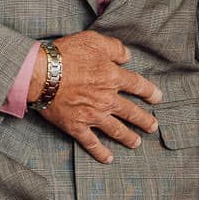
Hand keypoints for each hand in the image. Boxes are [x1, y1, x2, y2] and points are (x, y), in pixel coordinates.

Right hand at [35, 31, 160, 163]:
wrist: (41, 74)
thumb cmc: (65, 55)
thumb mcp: (93, 40)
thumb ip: (114, 48)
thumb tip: (127, 56)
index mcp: (112, 77)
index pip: (137, 86)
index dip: (150, 92)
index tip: (157, 98)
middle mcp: (107, 99)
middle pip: (131, 112)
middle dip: (144, 120)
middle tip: (152, 126)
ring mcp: (93, 115)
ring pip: (116, 130)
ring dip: (128, 137)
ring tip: (136, 143)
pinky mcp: (76, 126)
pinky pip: (91, 143)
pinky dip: (100, 152)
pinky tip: (109, 159)